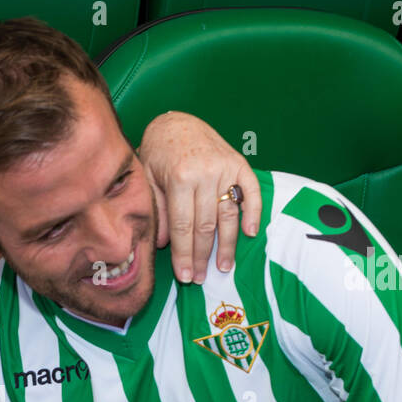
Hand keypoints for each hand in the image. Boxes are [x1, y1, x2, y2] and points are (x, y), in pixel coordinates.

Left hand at [136, 111, 261, 283]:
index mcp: (180, 178)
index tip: (185, 276)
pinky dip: (253, 212)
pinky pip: (251, 191)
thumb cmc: (158, 153)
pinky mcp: (239, 163)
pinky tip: (250, 233)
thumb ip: (158, 211)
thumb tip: (165, 244)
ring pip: (228, 214)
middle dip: (202, 256)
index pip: (183, 226)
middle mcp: (205, 173)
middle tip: (201, 278)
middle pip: (206, 225)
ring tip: (224, 267)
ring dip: (227, 244)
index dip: (184, 254)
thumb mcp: (148, 179)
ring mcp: (225, 168)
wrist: (176, 123)